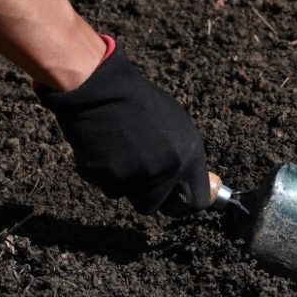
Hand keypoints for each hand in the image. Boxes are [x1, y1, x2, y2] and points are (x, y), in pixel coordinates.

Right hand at [39, 39, 212, 215]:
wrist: (100, 90)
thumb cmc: (136, 102)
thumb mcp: (174, 125)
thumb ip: (181, 156)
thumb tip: (185, 182)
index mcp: (189, 154)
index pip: (195, 201)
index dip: (181, 204)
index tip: (173, 201)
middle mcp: (168, 169)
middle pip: (155, 206)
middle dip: (145, 196)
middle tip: (135, 177)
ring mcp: (139, 175)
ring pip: (127, 196)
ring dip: (120, 181)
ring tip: (116, 151)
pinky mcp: (111, 177)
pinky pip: (105, 185)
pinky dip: (100, 172)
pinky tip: (101, 148)